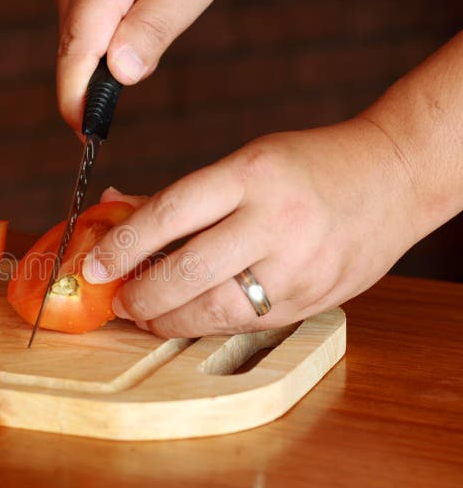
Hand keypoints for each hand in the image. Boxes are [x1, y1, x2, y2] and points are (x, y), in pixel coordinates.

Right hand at [54, 0, 218, 133]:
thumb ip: (154, 28)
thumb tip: (121, 75)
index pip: (75, 57)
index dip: (77, 103)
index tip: (89, 137)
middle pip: (71, 53)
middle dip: (91, 87)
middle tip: (115, 103)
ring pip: (75, 40)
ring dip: (99, 62)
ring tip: (134, 44)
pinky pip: (81, 24)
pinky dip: (100, 41)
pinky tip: (128, 28)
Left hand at [83, 119, 419, 337]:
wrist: (393, 177)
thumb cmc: (307, 166)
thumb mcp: (244, 163)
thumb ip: (179, 195)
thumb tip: (113, 208)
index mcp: (251, 174)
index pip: (170, 213)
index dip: (123, 244)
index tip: (95, 265)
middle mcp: (276, 220)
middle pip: (188, 270)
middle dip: (142, 294)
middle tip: (120, 299)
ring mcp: (298, 265)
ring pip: (215, 310)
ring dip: (169, 319)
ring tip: (146, 315)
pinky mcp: (312, 299)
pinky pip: (245, 323)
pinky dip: (207, 324)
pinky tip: (187, 318)